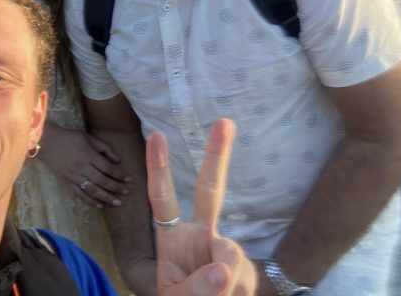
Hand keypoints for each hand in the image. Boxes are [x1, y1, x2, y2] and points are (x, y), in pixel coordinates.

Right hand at [39, 122, 130, 207]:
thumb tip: (118, 160)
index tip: (128, 179)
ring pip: (93, 190)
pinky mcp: (67, 183)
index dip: (119, 174)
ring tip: (117, 203)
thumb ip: (105, 148)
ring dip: (106, 198)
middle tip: (127, 193)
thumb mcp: (89, 138)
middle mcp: (82, 167)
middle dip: (116, 188)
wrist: (48, 143)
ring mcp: (74, 177)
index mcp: (89, 155)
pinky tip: (100, 205)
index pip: (107, 168)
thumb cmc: (70, 138)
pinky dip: (90, 201)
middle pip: (102, 181)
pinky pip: (80, 195)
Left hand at [148, 118, 256, 295]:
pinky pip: (242, 276)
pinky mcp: (244, 268)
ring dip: (221, 284)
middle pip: (210, 191)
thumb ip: (196, 289)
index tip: (155, 135)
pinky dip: (236, 293)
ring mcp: (223, 250)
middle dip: (218, 156)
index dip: (158, 169)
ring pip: (229, 253)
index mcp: (173, 240)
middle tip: (225, 121)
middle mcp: (199, 237)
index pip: (162, 200)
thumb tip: (223, 268)